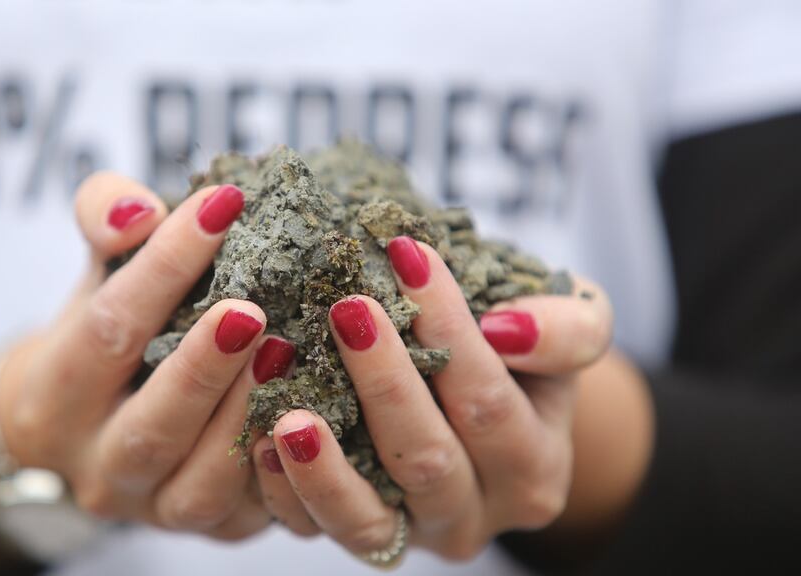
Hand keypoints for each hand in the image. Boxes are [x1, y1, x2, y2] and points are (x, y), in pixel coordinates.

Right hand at [0, 174, 279, 541]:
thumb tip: (138, 211)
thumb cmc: (103, 332)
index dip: (164, 268)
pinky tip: (311, 413)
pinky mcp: (209, 530)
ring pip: (198, 485)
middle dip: (203, 367)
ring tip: (287, 354)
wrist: (88, 427)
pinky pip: (244, 514)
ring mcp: (152, 508)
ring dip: (246, 421)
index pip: (108, 330)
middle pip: (150, 426)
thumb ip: (106, 220)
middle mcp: (97, 465)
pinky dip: (278, 469)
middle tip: (252, 310)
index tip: (221, 208)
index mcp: (56, 394)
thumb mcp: (95, 270)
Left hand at [251, 237, 615, 559]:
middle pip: (427, 458)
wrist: (489, 405)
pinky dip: (286, 490)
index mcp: (533, 467)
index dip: (450, 329)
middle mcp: (476, 514)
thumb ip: (568, 329)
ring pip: (367, 519)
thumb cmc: (522, 355)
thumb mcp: (572, 329)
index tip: (408, 256)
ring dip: (324, 464)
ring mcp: (413, 535)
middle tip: (345, 311)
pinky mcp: (360, 537)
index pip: (488, 401)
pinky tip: (259, 437)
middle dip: (384, 381)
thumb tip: (507, 329)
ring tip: (287, 410)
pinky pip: (317, 529)